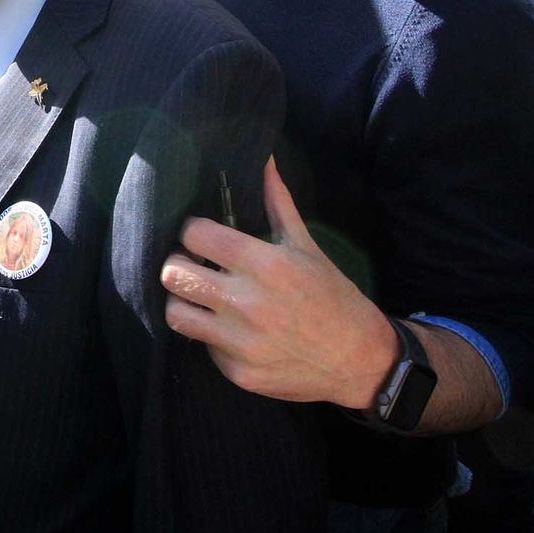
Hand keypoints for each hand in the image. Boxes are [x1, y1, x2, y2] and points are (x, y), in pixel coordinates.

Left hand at [161, 158, 396, 407]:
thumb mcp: (306, 247)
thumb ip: (277, 203)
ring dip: (182, 302)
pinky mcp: (238, 373)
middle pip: (173, 273)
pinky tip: (230, 330)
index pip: (195, 234)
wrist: (360, 360)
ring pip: (175, 314)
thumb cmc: (332, 296)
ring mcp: (241, 342)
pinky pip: (203, 346)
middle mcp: (248, 303)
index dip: (192, 231)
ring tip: (199, 298)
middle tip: (192, 265)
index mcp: (265, 264)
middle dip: (178, 264)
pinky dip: (211, 336)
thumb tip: (264, 159)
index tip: (201, 236)